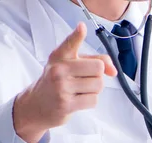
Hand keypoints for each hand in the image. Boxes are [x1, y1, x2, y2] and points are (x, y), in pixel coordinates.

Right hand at [13, 23, 117, 142]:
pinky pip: (93, 100)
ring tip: (80, 91)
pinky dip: (90, 101)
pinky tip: (78, 100)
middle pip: (98, 68)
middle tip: (85, 81)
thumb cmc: (58, 83)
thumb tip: (114, 70)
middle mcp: (59, 69)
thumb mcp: (70, 66)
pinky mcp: (66, 104)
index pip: (71, 43)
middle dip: (98, 76)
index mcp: (60, 57)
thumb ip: (94, 62)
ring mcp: (62, 87)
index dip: (77, 35)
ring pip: (98, 85)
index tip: (82, 27)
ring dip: (94, 90)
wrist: (37, 105)